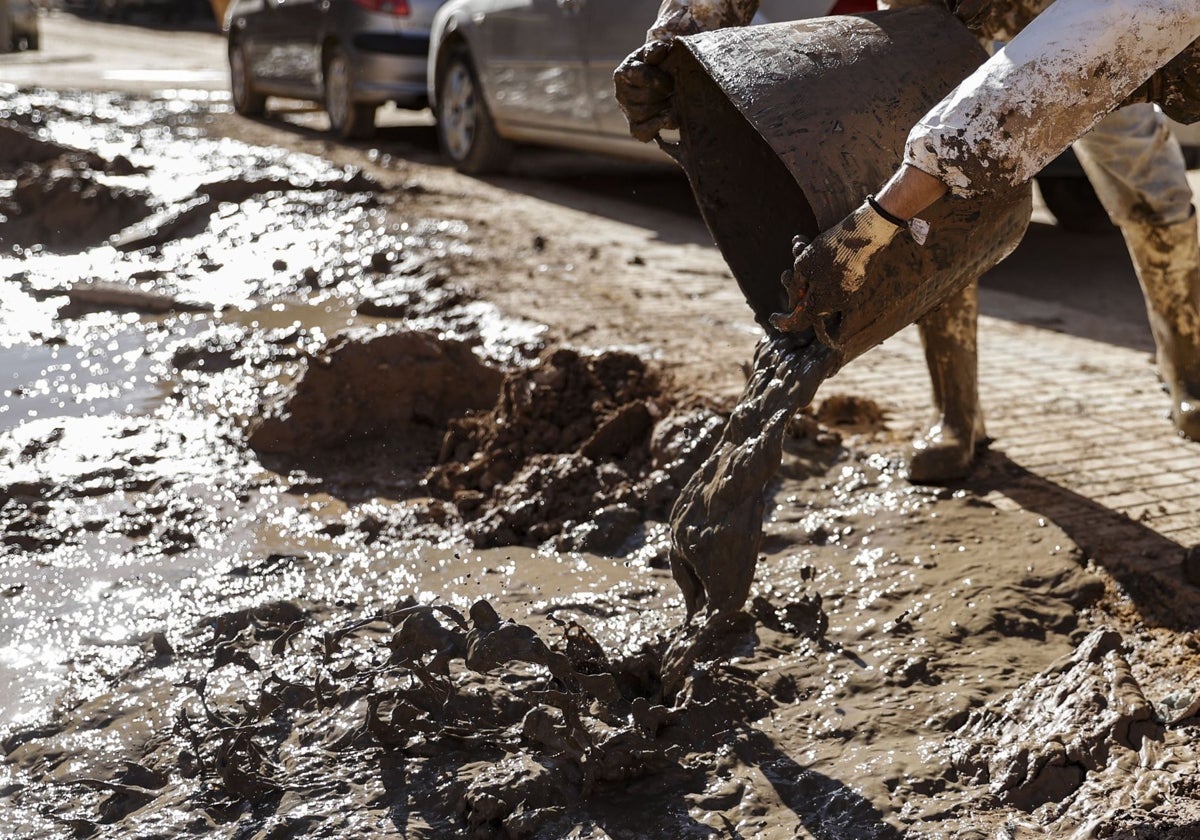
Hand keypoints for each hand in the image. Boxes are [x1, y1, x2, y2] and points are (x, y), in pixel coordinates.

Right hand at [613, 39, 675, 142]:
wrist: (656, 81)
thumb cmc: (656, 65)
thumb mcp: (655, 53)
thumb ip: (656, 50)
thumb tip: (661, 49)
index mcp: (623, 73)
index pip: (642, 76)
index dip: (660, 80)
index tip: (671, 81)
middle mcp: (620, 94)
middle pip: (645, 97)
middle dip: (664, 95)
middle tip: (675, 92)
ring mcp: (627, 112)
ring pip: (645, 114)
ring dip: (663, 108)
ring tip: (674, 102)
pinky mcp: (635, 128)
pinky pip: (642, 132)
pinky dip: (656, 127)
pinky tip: (668, 119)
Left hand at [769, 199, 903, 338]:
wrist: (866, 234)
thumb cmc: (831, 251)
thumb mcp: (803, 267)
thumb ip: (795, 288)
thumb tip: (793, 303)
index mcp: (821, 305)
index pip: (798, 321)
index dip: (783, 321)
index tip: (772, 317)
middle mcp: (836, 303)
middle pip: (807, 299)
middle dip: (794, 284)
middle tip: (786, 272)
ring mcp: (847, 291)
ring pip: (818, 284)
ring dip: (804, 268)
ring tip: (797, 244)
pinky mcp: (855, 279)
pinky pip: (831, 277)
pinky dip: (819, 264)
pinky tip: (811, 243)